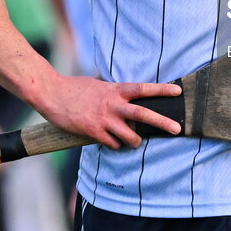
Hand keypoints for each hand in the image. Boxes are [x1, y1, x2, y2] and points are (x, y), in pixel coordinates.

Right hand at [37, 75, 180, 149]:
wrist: (52, 93)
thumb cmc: (76, 88)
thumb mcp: (100, 85)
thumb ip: (114, 92)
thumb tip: (126, 98)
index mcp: (116, 89)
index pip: (144, 88)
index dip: (162, 90)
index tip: (178, 92)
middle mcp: (113, 104)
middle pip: (143, 114)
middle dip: (162, 122)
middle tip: (178, 129)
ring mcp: (104, 119)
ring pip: (130, 136)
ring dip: (135, 141)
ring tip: (135, 142)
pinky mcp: (93, 131)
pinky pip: (112, 144)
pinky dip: (115, 145)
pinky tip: (110, 142)